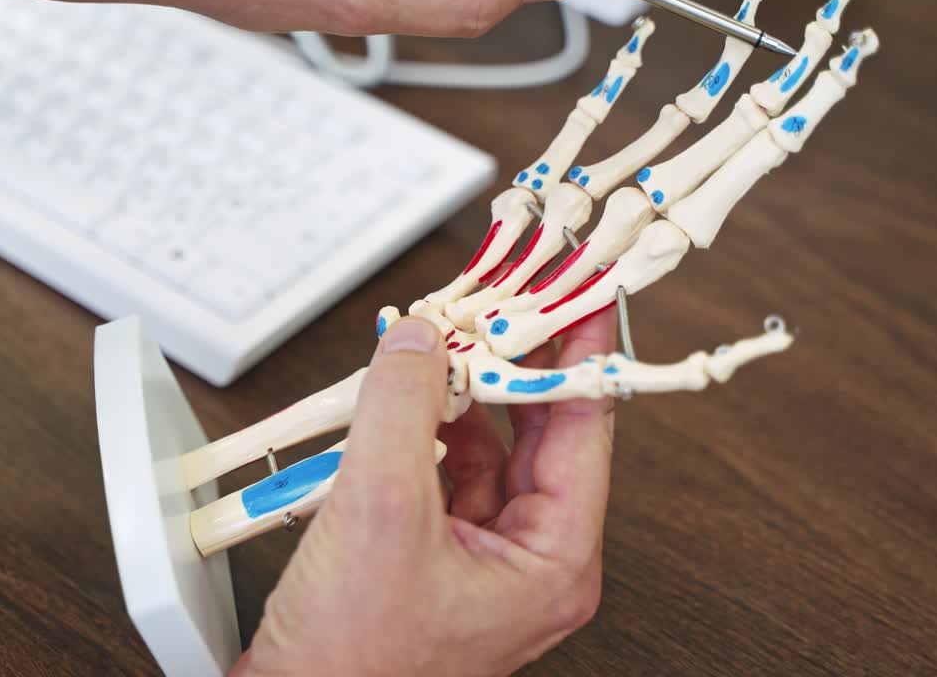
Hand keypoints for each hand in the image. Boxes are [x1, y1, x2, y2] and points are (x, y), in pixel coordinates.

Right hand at [233, 310, 616, 676]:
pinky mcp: (433, 555)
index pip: (585, 429)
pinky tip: (400, 399)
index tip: (579, 296)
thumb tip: (417, 339)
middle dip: (511, 365)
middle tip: (504, 302)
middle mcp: (527, 562)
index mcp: (552, 562)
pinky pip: (442, 470)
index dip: (580, 354)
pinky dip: (423, 428)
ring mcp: (480, 560)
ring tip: (439, 340)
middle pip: (538, 433)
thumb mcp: (379, 511)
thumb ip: (401, 408)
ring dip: (459, 393)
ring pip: (486, 448)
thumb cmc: (351, 664)